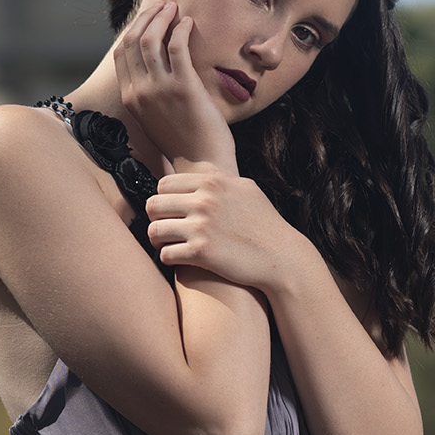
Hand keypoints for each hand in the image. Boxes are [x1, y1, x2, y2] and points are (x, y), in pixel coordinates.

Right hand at [113, 2, 235, 171]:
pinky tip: (189, 23)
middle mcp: (139, 92)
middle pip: (133, 41)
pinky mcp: (183, 87)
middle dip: (147, 17)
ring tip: (175, 8)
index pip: (121, 53)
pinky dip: (181, 29)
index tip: (149, 17)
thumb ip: (150, 92)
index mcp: (130, 98)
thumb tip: (157, 66)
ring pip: (150, 40)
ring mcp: (159, 89)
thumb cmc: (185, 142)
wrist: (202, 165)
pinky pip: (176, 47)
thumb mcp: (156, 116)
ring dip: (163, 17)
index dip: (134, 28)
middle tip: (164, 6)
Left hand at [146, 171, 302, 291]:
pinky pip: (166, 254)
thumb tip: (200, 175)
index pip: (164, 185)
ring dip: (157, 240)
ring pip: (154, 231)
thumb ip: (220, 181)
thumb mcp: (246, 189)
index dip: (163, 200)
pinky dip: (168, 258)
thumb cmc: (265, 225)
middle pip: (153, 205)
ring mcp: (202, 227)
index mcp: (213, 182)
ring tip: (166, 245)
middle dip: (155, 219)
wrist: (282, 257)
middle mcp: (204, 201)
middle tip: (164, 229)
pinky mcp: (201, 253)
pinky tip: (177, 259)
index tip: (170, 212)